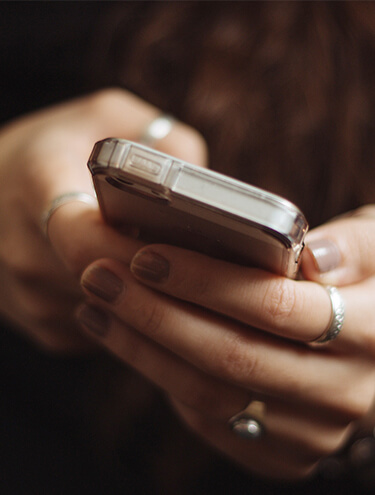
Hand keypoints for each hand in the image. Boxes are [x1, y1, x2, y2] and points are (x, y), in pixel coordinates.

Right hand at [0, 88, 206, 351]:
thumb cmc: (52, 148)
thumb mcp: (106, 115)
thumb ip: (163, 141)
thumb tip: (207, 196)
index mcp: (34, 186)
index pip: (88, 240)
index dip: (140, 252)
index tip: (183, 250)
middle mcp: (20, 251)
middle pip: (105, 287)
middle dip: (157, 280)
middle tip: (203, 268)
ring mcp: (26, 298)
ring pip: (109, 315)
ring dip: (146, 300)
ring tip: (176, 274)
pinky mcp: (42, 326)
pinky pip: (101, 331)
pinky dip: (127, 314)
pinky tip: (138, 286)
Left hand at [77, 206, 374, 478]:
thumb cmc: (371, 282)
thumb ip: (353, 248)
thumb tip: (310, 255)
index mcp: (372, 334)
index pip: (275, 307)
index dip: (206, 282)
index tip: (147, 256)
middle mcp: (343, 392)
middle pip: (230, 357)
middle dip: (155, 316)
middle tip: (101, 278)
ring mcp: (311, 432)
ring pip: (211, 396)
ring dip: (143, 351)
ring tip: (97, 309)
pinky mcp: (283, 452)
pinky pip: (212, 422)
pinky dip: (164, 380)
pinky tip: (132, 343)